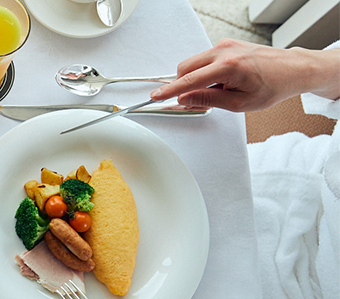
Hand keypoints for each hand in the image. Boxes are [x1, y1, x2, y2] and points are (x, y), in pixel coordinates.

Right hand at [150, 39, 338, 111]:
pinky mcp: (226, 45)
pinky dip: (205, 73)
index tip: (155, 97)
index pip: (189, 81)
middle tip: (198, 101)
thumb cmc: (274, 85)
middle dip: (184, 86)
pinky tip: (221, 82)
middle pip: (185, 69)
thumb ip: (208, 100)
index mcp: (228, 67)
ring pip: (193, 64)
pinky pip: (204, 59)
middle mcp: (224, 51)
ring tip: (218, 91)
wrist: (293, 69)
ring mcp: (224, 46)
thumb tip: (186, 99)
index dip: (169, 91)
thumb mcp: (240, 103)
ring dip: (196, 80)